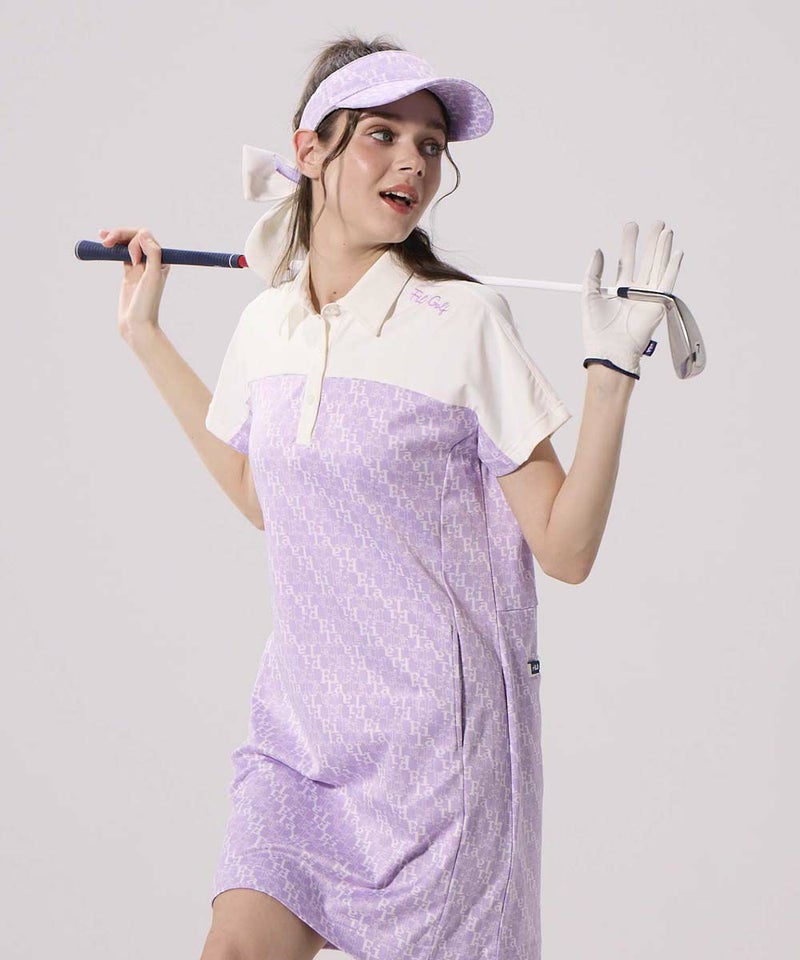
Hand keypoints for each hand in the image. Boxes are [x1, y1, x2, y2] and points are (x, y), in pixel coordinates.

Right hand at [98, 227, 170, 347]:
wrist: (137, 323)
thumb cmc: (147, 303)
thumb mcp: (152, 277)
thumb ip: (152, 254)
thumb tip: (143, 233)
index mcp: (161, 260)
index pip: (146, 236)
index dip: (134, 240)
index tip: (133, 259)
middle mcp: (152, 261)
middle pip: (135, 237)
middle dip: (121, 235)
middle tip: (106, 240)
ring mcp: (139, 266)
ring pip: (126, 243)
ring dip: (115, 237)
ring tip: (102, 237)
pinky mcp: (129, 272)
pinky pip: (121, 254)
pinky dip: (113, 247)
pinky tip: (103, 242)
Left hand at [582, 220, 683, 378]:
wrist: (610, 350)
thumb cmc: (597, 330)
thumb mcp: (589, 296)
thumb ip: (593, 273)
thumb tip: (597, 250)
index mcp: (619, 290)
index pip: (626, 261)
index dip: (629, 243)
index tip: (631, 226)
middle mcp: (635, 291)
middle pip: (646, 260)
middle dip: (650, 241)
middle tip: (655, 223)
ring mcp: (648, 297)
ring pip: (657, 267)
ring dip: (662, 249)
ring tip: (665, 230)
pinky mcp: (658, 304)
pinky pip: (667, 283)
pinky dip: (672, 268)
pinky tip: (676, 252)